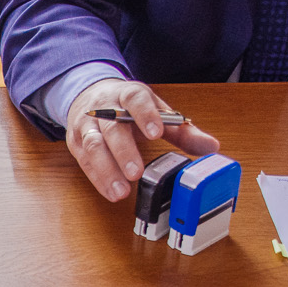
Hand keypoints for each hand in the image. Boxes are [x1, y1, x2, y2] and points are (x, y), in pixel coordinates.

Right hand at [64, 78, 220, 203]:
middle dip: (123, 151)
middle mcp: (104, 107)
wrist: (89, 95)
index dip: (145, 116)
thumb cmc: (127, 107)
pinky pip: (84, 161)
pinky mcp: (76, 142)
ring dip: (106, 170)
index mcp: (128, 94)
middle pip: (112, 127)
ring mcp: (87, 124)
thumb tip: (211, 147)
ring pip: (93, 146)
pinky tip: (110, 191)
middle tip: (136, 173)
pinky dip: (97, 178)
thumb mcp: (156, 111)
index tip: (156, 133)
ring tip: (120, 191)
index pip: (136, 100)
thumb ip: (183, 131)